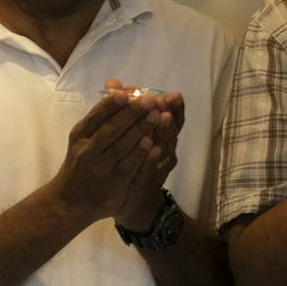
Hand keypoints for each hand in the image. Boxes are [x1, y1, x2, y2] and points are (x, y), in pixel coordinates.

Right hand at [51, 91, 166, 228]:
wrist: (70, 201)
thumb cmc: (80, 164)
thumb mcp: (83, 139)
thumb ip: (101, 115)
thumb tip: (117, 86)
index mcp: (79, 136)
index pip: (96, 116)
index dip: (112, 104)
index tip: (127, 92)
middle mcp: (87, 151)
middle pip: (111, 129)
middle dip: (133, 113)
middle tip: (151, 100)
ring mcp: (100, 168)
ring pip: (123, 146)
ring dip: (141, 130)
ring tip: (158, 116)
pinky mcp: (114, 184)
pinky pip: (130, 167)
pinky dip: (143, 155)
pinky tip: (155, 144)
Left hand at [107, 81, 183, 229]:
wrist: (132, 202)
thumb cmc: (131, 163)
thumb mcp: (127, 134)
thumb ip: (125, 110)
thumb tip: (112, 83)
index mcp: (161, 138)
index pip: (172, 118)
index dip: (174, 106)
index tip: (172, 93)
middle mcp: (165, 151)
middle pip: (172, 130)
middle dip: (171, 114)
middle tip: (166, 100)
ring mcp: (158, 167)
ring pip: (165, 147)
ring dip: (164, 132)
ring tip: (164, 117)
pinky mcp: (148, 182)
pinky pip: (152, 168)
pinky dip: (153, 157)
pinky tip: (153, 147)